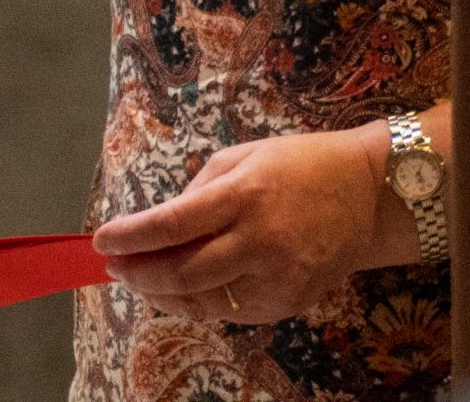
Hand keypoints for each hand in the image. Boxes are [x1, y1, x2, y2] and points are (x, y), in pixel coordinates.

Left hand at [90, 127, 393, 324]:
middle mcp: (260, 241)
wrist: (368, 195)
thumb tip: (158, 225)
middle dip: (137, 273)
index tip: (100, 240)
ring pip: (203, 301)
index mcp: (244, 195)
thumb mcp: (242, 157)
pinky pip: (231, 311)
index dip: (130, 236)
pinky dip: (198, 303)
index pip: (172, 224)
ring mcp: (278, 278)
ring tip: (137, 280)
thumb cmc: (298, 165)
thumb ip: (198, 192)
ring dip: (161, 294)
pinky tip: (178, 291)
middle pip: (182, 272)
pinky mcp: (290, 302)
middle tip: (112, 266)